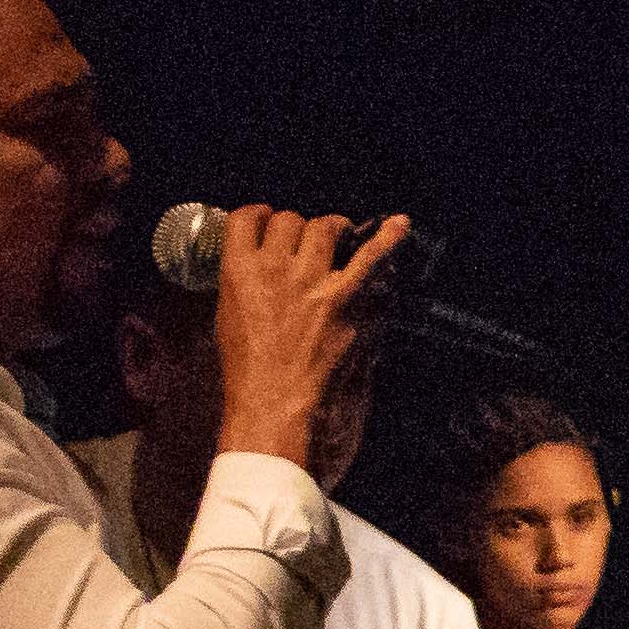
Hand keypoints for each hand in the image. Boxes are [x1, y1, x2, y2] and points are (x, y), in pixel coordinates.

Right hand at [204, 204, 409, 470]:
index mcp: (239, 272)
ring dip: (333, 231)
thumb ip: (243, 286)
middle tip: (306, 246)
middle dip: (299, 230)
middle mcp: (275, 268)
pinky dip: (389, 238)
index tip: (268, 221)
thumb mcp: (228, 322)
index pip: (246, 218)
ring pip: (325, 227)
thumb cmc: (250, 376)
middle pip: (291, 220)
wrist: (275, 411)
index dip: (261, 217)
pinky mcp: (346, 299)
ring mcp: (313, 281)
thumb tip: (259, 266)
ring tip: (340, 240)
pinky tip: (399, 225)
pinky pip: (372, 257)